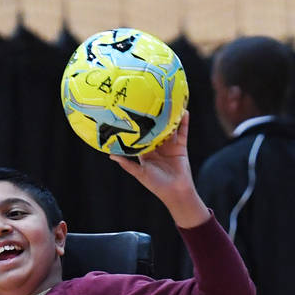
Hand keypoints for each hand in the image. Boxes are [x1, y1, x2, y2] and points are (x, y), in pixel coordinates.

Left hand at [110, 112, 206, 227]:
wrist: (175, 192)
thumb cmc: (156, 184)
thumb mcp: (140, 173)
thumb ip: (127, 164)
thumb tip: (111, 156)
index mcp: (146, 153)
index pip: (140, 136)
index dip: (137, 126)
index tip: (131, 114)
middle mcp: (158, 147)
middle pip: (155, 129)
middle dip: (152, 118)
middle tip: (148, 102)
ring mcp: (170, 146)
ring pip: (169, 128)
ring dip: (169, 117)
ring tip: (167, 103)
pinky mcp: (181, 147)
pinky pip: (182, 132)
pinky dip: (183, 122)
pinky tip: (183, 111)